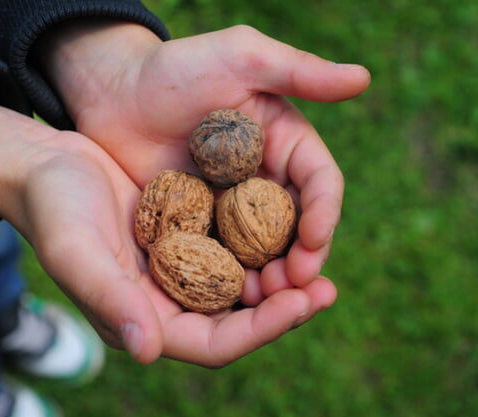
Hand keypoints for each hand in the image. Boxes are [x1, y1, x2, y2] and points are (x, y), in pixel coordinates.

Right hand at [0, 95, 327, 366]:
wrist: (46, 165)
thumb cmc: (53, 210)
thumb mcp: (77, 253)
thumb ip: (110, 300)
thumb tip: (147, 350)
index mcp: (147, 320)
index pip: (216, 343)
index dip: (261, 330)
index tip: (301, 305)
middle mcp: (170, 302)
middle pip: (239, 320)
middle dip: (285, 308)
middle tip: (326, 288)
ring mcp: (181, 269)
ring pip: (243, 285)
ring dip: (281, 276)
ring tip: (317, 261)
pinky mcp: (188, 235)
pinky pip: (234, 247)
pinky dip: (262, 241)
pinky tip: (290, 225)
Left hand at [38, 22, 370, 311]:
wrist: (114, 91)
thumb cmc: (176, 67)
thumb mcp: (240, 57)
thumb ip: (299, 70)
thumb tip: (363, 77)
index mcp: (285, 145)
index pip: (319, 184)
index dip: (324, 214)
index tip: (314, 240)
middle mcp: (266, 181)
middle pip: (298, 228)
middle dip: (303, 259)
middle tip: (295, 285)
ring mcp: (232, 208)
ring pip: (265, 251)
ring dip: (271, 278)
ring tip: (264, 296)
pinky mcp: (201, 227)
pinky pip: (223, 259)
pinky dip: (232, 279)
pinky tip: (230, 298)